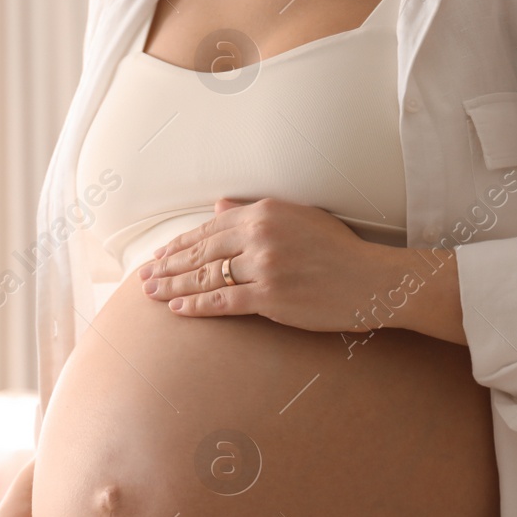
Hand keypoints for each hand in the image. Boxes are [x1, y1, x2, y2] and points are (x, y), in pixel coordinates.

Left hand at [137, 198, 465, 342]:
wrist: (372, 279)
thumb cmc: (339, 249)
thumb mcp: (299, 217)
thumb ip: (255, 212)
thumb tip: (219, 206)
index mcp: (265, 212)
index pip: (210, 228)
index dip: (180, 244)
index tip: (161, 255)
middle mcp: (260, 235)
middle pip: (201, 252)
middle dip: (168, 266)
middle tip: (145, 277)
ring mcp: (264, 267)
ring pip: (207, 277)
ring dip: (174, 287)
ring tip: (152, 294)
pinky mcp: (270, 297)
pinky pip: (223, 302)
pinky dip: (196, 306)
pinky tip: (178, 310)